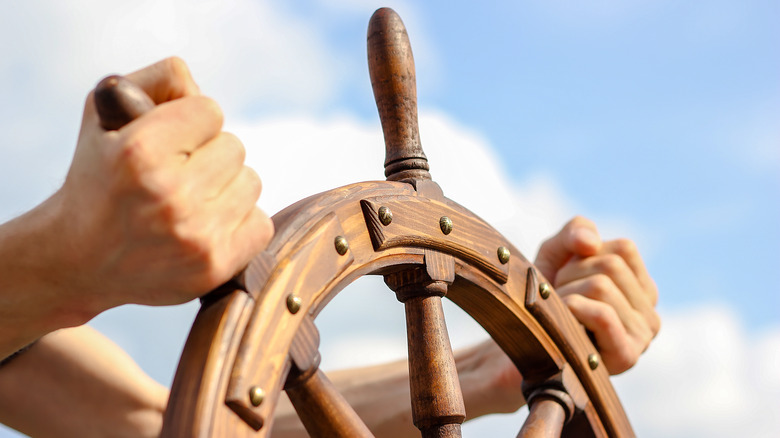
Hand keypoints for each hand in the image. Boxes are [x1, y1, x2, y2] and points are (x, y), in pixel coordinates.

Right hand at [52, 57, 272, 313]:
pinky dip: (240, 222)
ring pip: (251, 183)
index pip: (211, 111)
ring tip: (188, 202)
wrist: (79, 260)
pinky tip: (205, 227)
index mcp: (140, 152)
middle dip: (208, 156)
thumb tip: (200, 89)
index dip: (191, 122)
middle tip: (175, 176)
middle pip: (235, 147)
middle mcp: (169, 194)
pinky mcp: (215, 266)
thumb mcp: (105, 114)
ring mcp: (195, 235)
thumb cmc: (98, 178)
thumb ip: (159, 81)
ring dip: (226, 188)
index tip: (168, 142)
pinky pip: (261, 224)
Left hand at [535, 216, 659, 373]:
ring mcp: (643, 335)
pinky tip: (564, 322)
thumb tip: (590, 243)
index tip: (569, 277)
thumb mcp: (557, 254)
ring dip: (565, 294)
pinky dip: (574, 309)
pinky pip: (602, 314)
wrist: (526, 342)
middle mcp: (650, 312)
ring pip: (601, 286)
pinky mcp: (626, 355)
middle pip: (611, 266)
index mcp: (642, 288)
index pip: (624, 249)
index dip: (585, 256)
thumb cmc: (547, 297)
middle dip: (571, 274)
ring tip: (560, 314)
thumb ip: (575, 231)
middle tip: (559, 298)